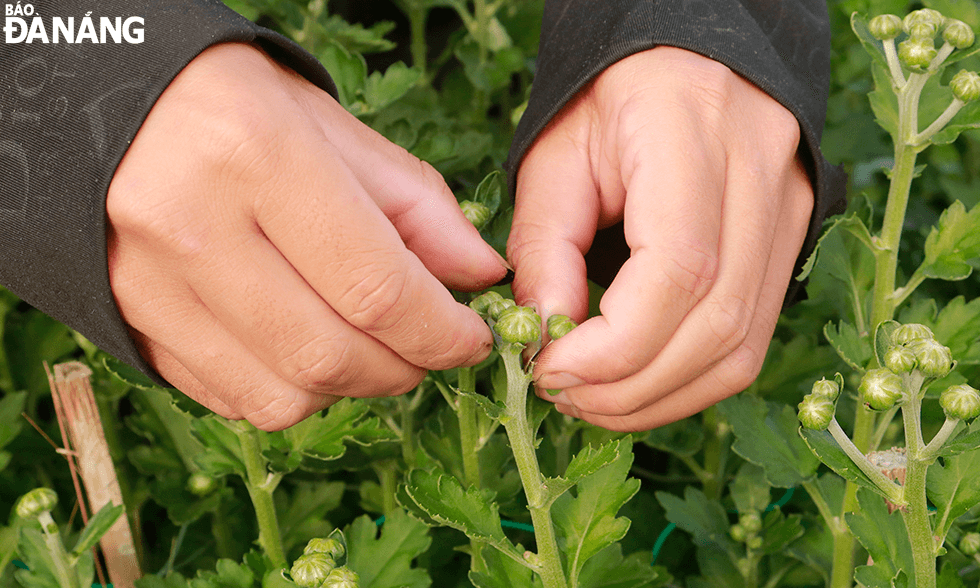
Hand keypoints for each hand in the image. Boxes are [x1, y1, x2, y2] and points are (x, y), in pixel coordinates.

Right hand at [107, 43, 507, 429]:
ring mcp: (148, 285)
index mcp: (256, 155)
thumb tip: (481, 274)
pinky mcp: (131, 325)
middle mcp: (191, 227)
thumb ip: (417, 204)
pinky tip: (304, 343)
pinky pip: (232, 399)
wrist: (100, 103)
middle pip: (330, 355)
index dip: (442, 331)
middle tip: (429, 347)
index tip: (473, 337)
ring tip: (368, 344)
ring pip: (282, 396)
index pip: (375, 286)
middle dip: (405, 368)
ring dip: (350, 387)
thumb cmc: (230, 102)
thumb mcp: (333, 126)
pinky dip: (291, 389)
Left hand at [508, 47, 813, 430]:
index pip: (678, 269)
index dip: (613, 345)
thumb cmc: (607, 102)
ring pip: (741, 348)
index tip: (550, 367)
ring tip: (590, 401)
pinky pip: (749, 340)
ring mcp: (789, 215)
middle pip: (716, 324)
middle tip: (561, 395)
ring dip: (658, 396)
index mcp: (692, 132)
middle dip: (629, 386)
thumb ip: (544, 247)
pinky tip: (634, 386)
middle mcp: (760, 177)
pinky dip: (687, 381)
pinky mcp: (790, 246)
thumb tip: (545, 336)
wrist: (682, 63)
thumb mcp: (553, 158)